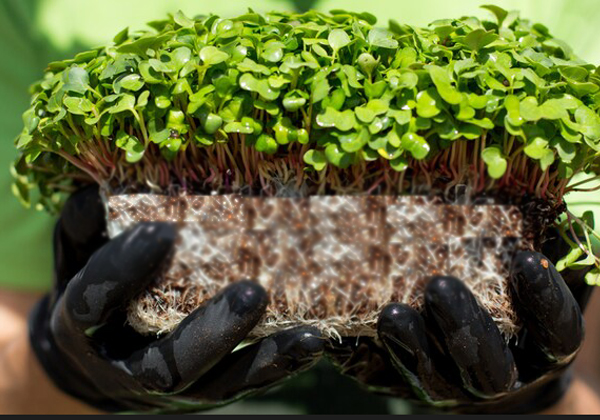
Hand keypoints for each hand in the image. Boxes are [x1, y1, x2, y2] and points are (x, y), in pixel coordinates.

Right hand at [29, 188, 323, 412]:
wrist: (93, 361)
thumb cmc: (91, 296)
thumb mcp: (75, 257)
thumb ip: (83, 228)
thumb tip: (95, 193)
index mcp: (83, 329)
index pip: (94, 304)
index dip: (122, 270)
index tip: (162, 230)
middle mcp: (124, 368)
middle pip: (163, 365)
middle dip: (210, 330)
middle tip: (254, 291)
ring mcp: (167, 389)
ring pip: (213, 384)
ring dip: (262, 358)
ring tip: (308, 333)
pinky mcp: (202, 391)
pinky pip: (241, 387)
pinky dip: (278, 366)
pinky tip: (312, 342)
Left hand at [328, 236, 591, 413]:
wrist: (483, 351)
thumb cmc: (512, 296)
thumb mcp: (530, 274)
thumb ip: (536, 249)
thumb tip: (532, 204)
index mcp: (541, 348)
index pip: (556, 331)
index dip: (544, 300)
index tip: (526, 258)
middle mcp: (499, 375)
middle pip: (488, 366)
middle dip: (463, 327)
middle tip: (439, 286)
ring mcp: (453, 384)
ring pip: (435, 378)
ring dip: (412, 346)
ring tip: (392, 313)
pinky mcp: (409, 381)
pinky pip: (392, 375)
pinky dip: (375, 353)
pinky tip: (360, 324)